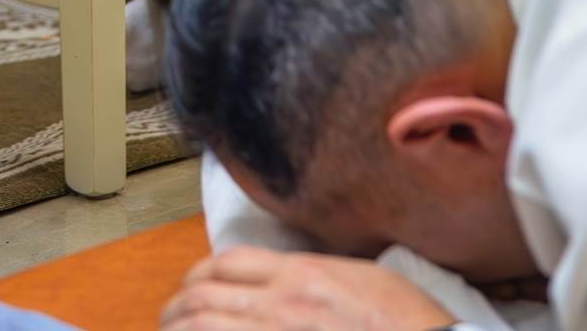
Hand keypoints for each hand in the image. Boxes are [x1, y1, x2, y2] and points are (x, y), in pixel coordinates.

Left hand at [163, 247, 455, 329]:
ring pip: (201, 325)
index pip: (226, 263)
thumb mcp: (371, 279)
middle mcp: (282, 305)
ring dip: (180, 328)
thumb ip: (322, 273)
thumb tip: (288, 276)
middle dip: (179, 308)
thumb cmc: (414, 327)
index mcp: (304, 275)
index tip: (195, 289)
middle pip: (202, 295)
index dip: (200, 276)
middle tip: (171, 320)